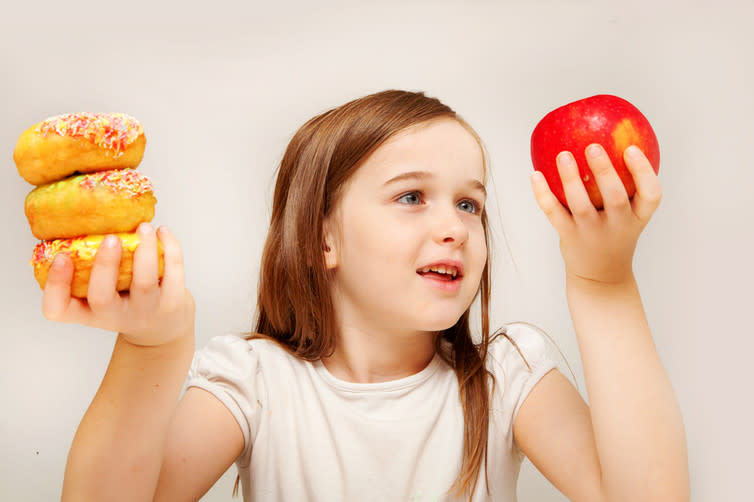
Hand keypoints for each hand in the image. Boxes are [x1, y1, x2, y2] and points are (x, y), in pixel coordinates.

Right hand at [41, 223, 194, 346]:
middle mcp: (114, 316)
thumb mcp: (103, 293)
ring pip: (144, 283)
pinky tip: (163, 232)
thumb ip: (91, 268)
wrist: (162, 328)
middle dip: (105, 265)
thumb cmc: (126, 301)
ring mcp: (144, 311)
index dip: (55, 285)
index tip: (60, 257)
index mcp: (88, 312)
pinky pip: (174, 275)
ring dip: (145, 250)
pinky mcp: (172, 304)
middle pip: (101, 298)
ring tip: (143, 227)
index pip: (57, 310)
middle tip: (110, 238)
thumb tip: (87, 218)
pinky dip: (171, 249)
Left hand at [530, 144, 662, 284]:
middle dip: (604, 171)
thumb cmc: (615, 234)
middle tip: (593, 147)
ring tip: (563, 155)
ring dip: (570, 179)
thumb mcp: (630, 215)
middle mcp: (618, 225)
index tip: (632, 149)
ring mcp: (592, 233)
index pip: (652, 195)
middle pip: (615, 197)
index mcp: (638, 217)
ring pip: (581, 204)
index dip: (643, 171)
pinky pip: (553, 213)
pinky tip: (535, 174)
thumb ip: (626, 185)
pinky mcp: (569, 236)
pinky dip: (542, 193)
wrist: (601, 277)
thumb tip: (610, 137)